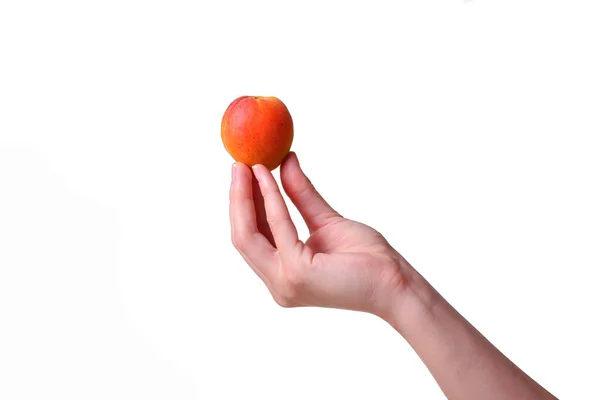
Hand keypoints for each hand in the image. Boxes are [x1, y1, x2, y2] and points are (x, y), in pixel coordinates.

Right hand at [229, 152, 408, 316]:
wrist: (394, 282)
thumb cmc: (366, 259)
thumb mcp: (326, 221)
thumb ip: (301, 196)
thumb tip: (286, 162)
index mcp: (283, 275)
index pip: (253, 238)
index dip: (243, 205)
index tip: (242, 174)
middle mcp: (278, 283)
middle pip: (242, 237)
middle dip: (237, 199)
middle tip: (238, 166)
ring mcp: (284, 282)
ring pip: (248, 235)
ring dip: (246, 197)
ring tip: (249, 166)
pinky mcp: (296, 274)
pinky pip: (278, 227)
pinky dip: (271, 199)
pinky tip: (268, 177)